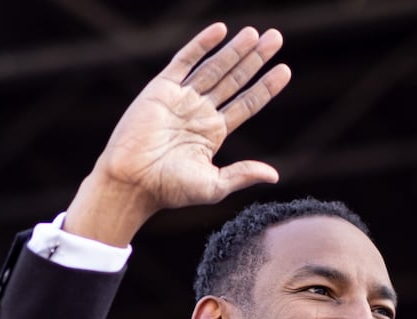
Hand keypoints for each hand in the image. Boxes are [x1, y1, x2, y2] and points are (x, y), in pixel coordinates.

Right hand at [64, 24, 290, 245]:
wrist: (131, 181)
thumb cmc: (168, 189)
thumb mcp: (213, 185)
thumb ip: (242, 175)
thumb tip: (274, 176)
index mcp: (213, 133)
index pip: (246, 104)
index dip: (265, 87)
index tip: (285, 70)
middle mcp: (200, 112)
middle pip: (234, 79)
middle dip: (255, 59)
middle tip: (277, 38)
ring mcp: (182, 98)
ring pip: (214, 67)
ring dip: (235, 49)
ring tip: (256, 33)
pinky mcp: (162, 88)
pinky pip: (185, 61)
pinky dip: (202, 44)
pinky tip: (220, 30)